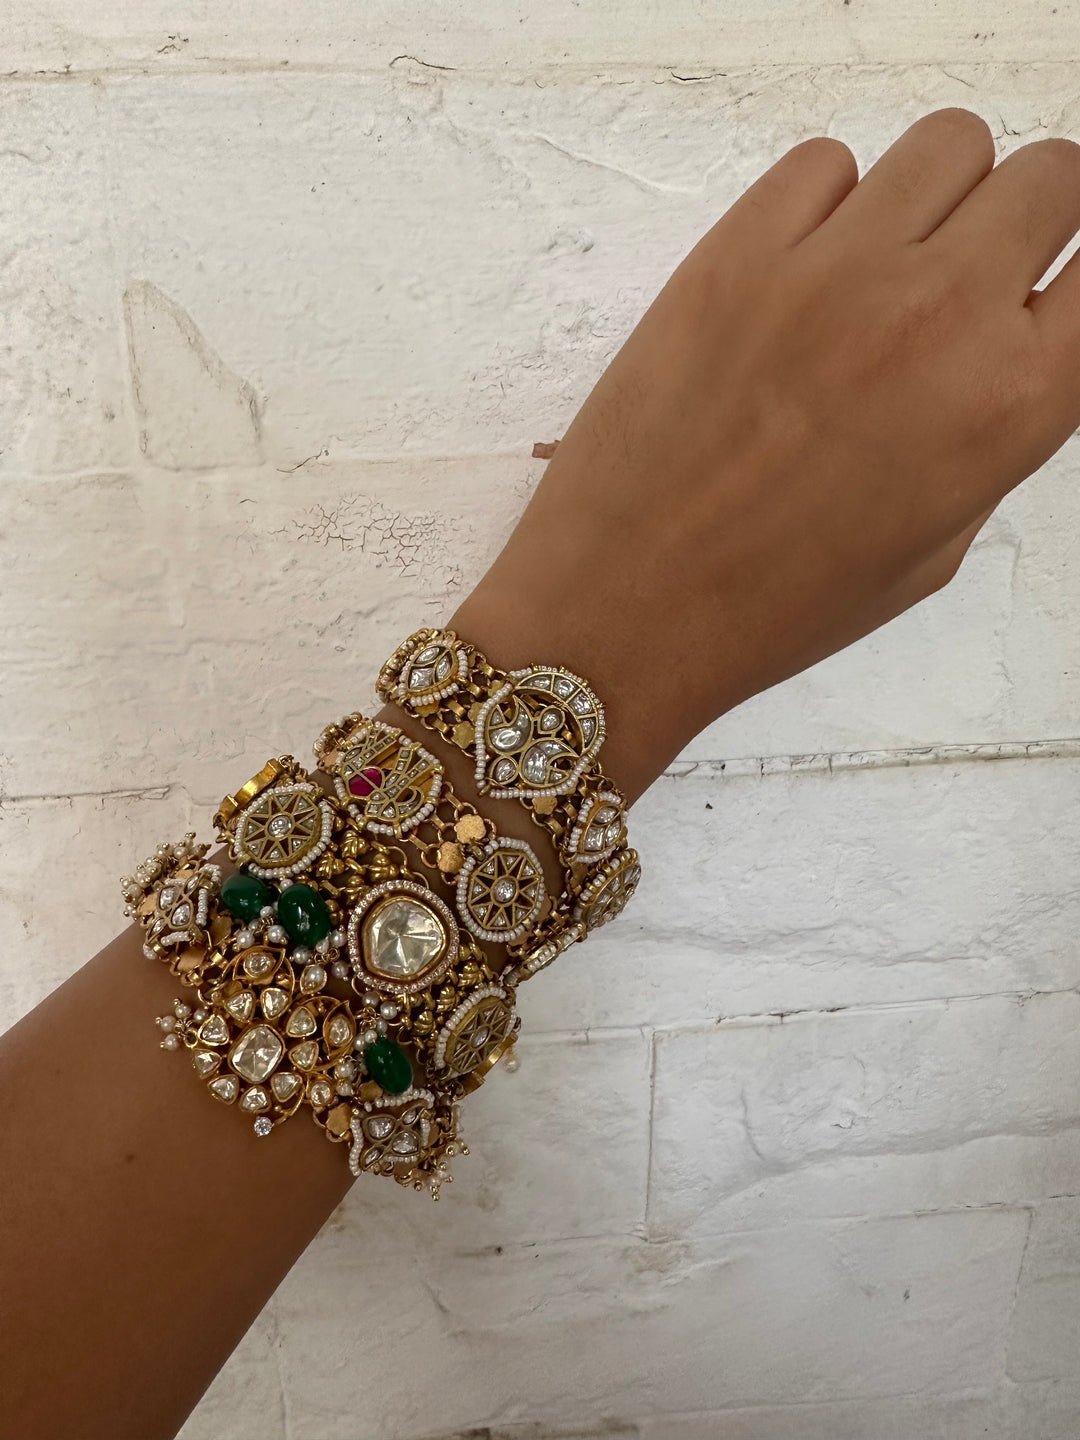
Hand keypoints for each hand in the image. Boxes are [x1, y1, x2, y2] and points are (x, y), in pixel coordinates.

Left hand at [451, 107, 1079, 801]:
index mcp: (1011, 406)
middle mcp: (941, 318)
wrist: (626, 608)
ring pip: (947, 143)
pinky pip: (823, 162)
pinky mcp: (738, 250)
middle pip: (1050, 176)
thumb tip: (1011, 347)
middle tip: (973, 271)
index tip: (1048, 288)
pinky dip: (827, 202)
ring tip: (885, 269)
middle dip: (1025, 219)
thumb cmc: (772, 605)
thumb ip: (993, 431)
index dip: (1077, 275)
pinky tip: (801, 275)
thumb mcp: (932, 549)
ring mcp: (835, 271)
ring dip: (935, 196)